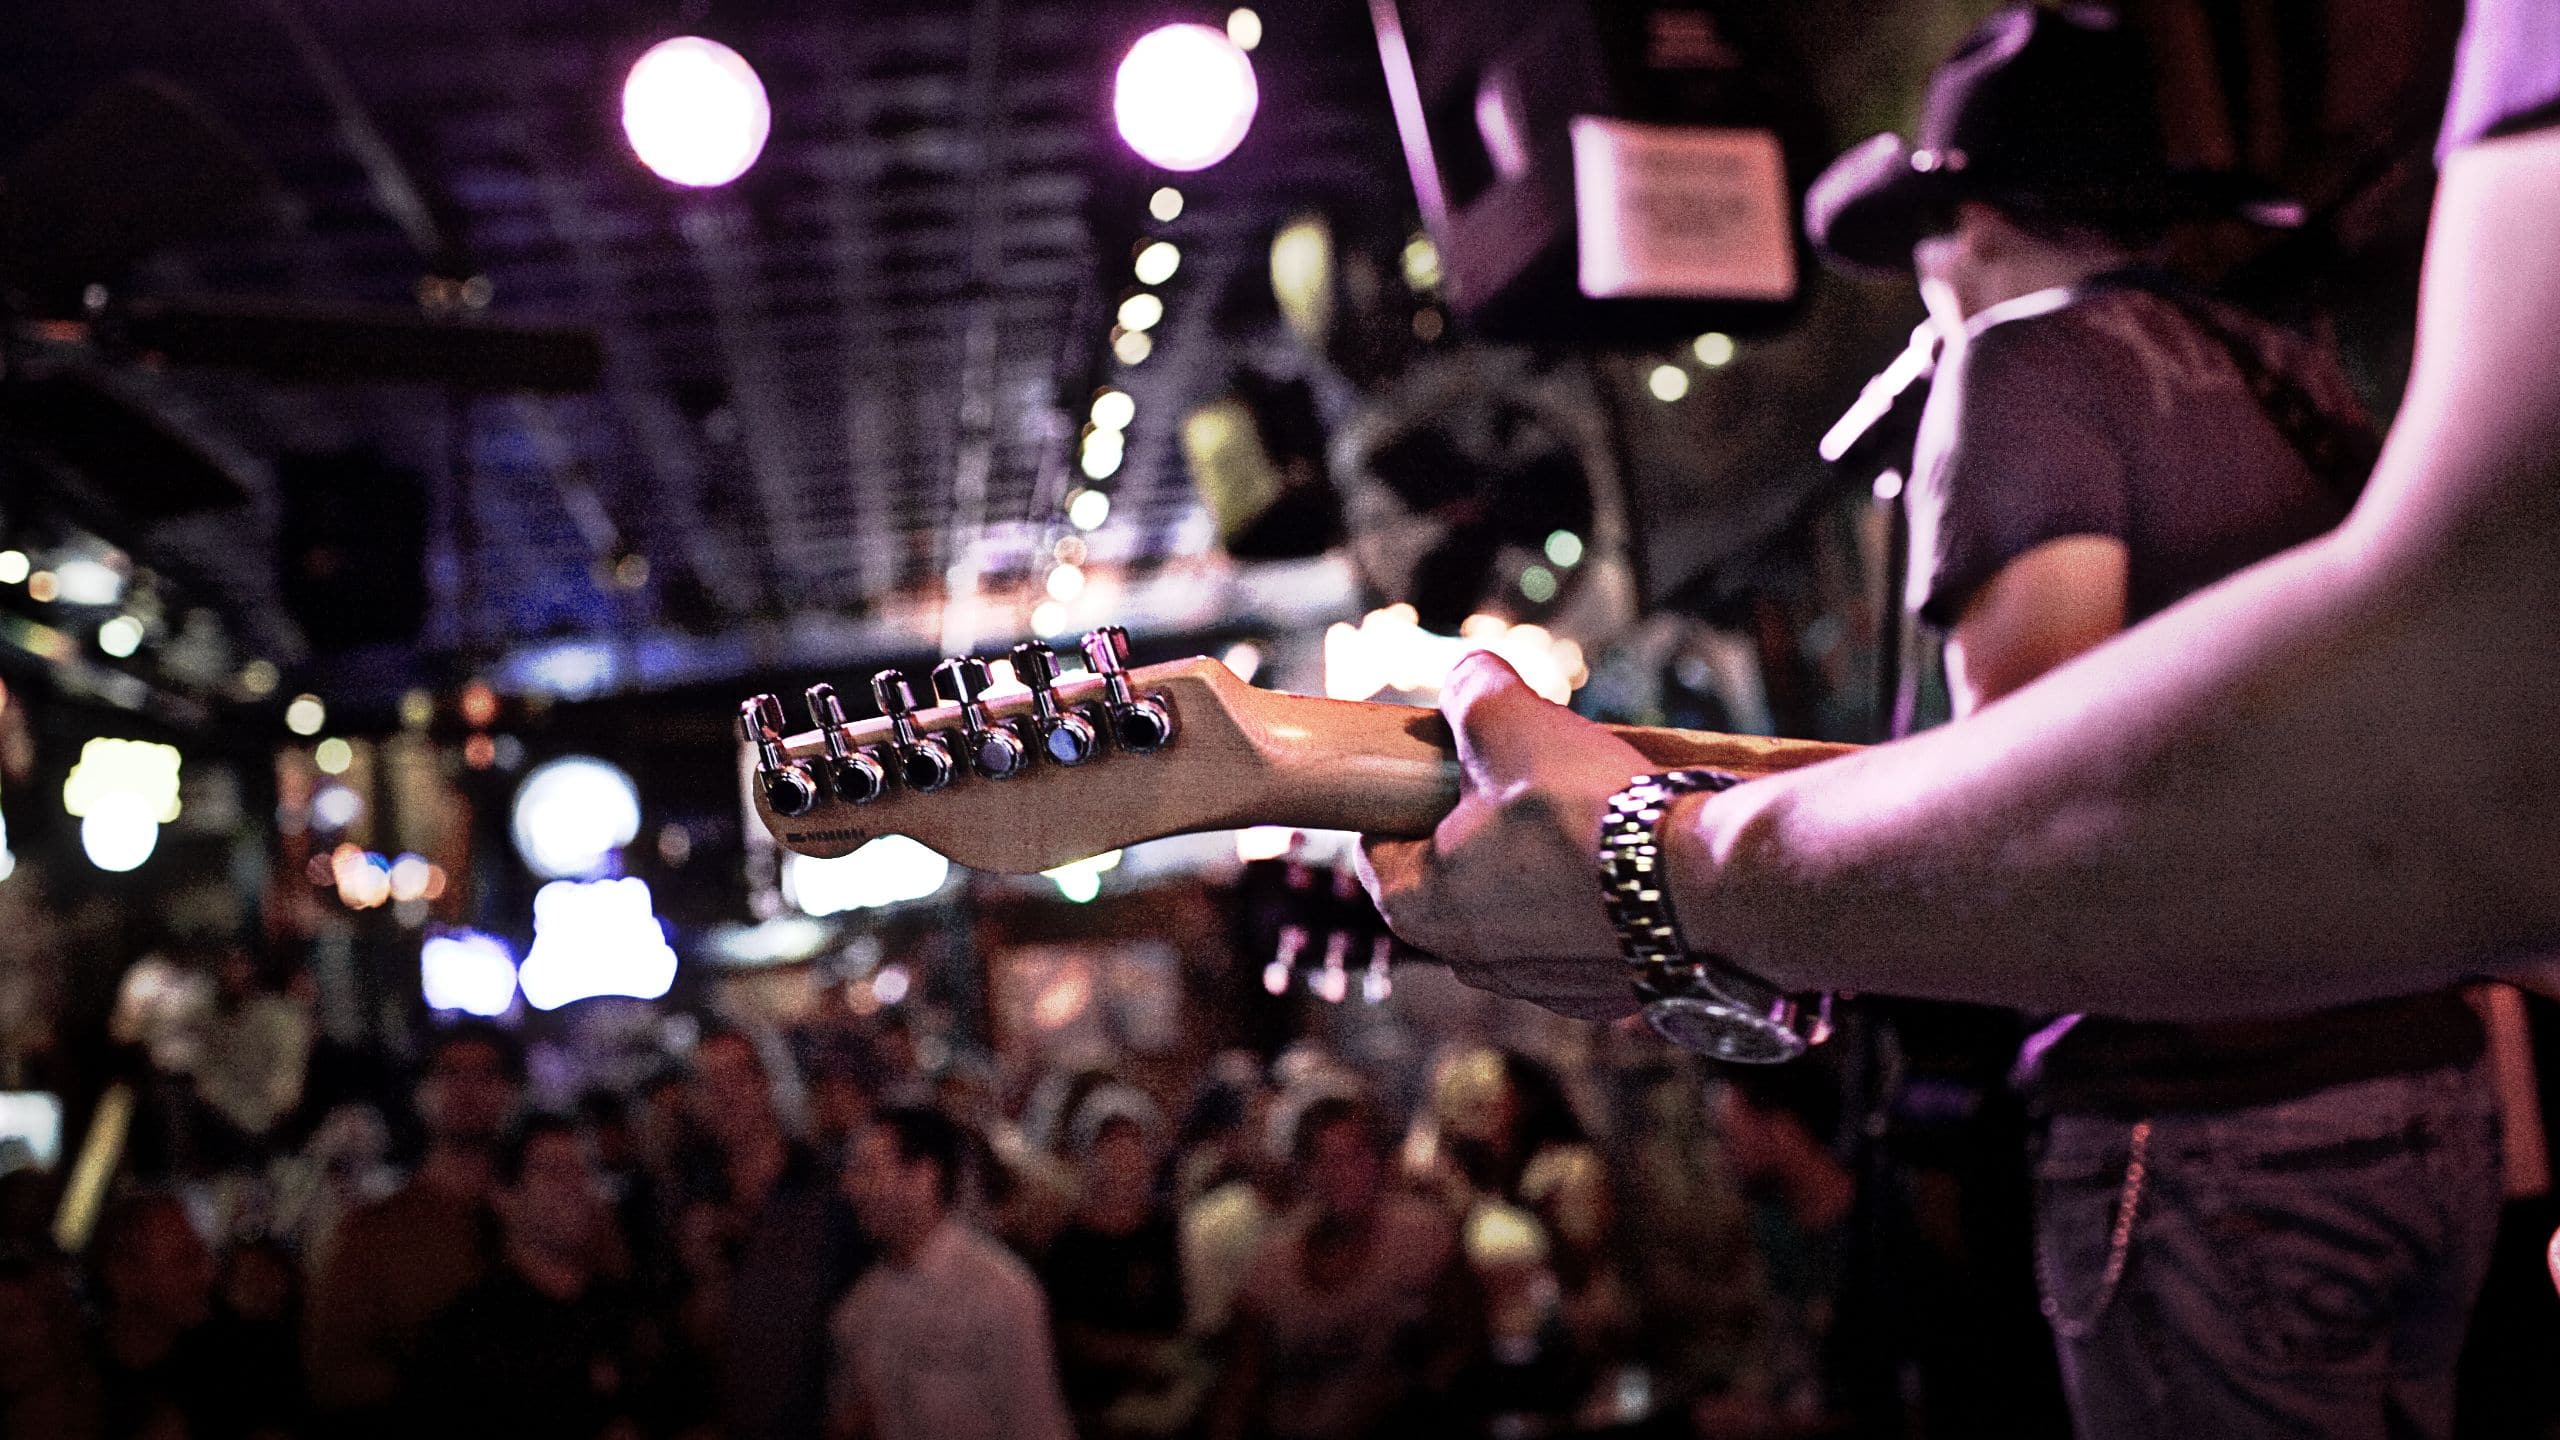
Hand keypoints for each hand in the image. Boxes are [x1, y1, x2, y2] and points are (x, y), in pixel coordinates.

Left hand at [1356, 651, 1648, 1020]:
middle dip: (1478, 831)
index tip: (1436, 772)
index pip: (1378, 849)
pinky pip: (1579, 940)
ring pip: (1518, 913)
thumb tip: (1470, 675)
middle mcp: (1468, 961)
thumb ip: (1473, 692)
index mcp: (1417, 906)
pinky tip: (1624, 866)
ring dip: (1538, 871)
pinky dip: (1593, 905)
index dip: (1402, 801)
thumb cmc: (1586, 810)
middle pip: (1452, 881)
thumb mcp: (1510, 720)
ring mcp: (1536, 986)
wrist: (1700, 887)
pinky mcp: (1599, 996)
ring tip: (1582, 819)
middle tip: (1519, 782)